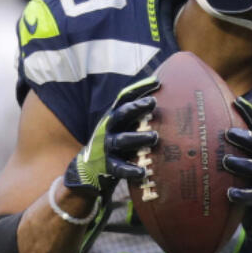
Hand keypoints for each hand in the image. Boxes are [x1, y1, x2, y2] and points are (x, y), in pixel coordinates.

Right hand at [64, 76, 158, 195]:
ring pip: (123, 140)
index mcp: (114, 117)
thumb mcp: (123, 127)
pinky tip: (143, 171)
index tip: (157, 81)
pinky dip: (131, 169)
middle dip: (136, 107)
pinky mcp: (108, 166)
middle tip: (153, 102)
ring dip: (139, 137)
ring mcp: (107, 146)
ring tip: (155, 136)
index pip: (125, 98)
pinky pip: (120, 168)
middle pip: (122, 114)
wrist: (87, 170)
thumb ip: (138, 117)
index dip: (140, 88)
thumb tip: (163, 103)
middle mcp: (109, 128)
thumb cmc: (115, 145)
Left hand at [223, 98, 251, 252]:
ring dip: (243, 164)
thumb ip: (228, 150)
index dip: (251, 114)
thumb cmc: (247, 185)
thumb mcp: (242, 165)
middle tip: (228, 133)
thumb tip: (196, 133)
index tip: (238, 101)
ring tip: (226, 161)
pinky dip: (243, 194)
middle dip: (246, 138)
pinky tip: (230, 193)